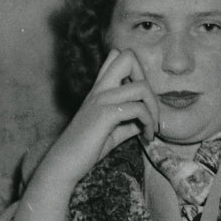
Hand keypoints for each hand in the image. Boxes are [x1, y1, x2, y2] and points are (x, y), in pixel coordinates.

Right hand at [3, 49, 157, 220]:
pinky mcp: (105, 114)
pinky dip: (149, 123)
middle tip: (151, 108)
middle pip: (129, 57)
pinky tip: (147, 137)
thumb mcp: (113, 131)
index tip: (142, 100)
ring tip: (153, 128)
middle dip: (148, 80)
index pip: (117, 57)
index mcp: (99, 88)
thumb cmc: (87, 149)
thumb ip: (129, 122)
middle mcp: (100, 88)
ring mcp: (101, 99)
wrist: (65, 163)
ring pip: (141, 86)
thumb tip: (148, 121)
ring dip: (155, 109)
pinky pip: (138, 109)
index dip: (137, 73)